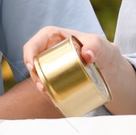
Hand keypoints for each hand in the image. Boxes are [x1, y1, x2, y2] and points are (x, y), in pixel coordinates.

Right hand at [21, 26, 135, 115]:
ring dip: (39, 84)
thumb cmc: (100, 49)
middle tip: (42, 85)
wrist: (106, 64)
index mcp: (53, 36)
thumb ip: (95, 45)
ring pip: (38, 73)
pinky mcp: (54, 75)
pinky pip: (47, 82)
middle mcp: (48, 49)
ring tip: (47, 93)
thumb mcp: (99, 44)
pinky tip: (53, 98)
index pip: (35, 43)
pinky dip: (48, 90)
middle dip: (34, 74)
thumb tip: (87, 55)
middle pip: (33, 61)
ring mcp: (50, 63)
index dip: (29, 54)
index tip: (32, 67)